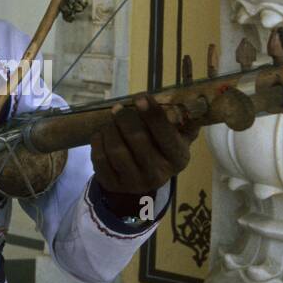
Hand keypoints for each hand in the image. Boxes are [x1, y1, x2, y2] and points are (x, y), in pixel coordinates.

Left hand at [89, 95, 200, 214]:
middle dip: (125, 118)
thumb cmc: (162, 150)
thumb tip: (184, 99)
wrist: (143, 181)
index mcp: (177, 158)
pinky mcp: (113, 184)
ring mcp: (134, 182)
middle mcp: (157, 174)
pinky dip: (98, 140)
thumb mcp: (179, 137)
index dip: (152, 114)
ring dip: (110, 129)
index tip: (140, 97)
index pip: (165, 135)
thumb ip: (182, 119)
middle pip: (137, 139)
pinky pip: (100, 158)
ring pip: (116, 149)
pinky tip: (103, 134)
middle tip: (119, 108)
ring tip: (112, 122)